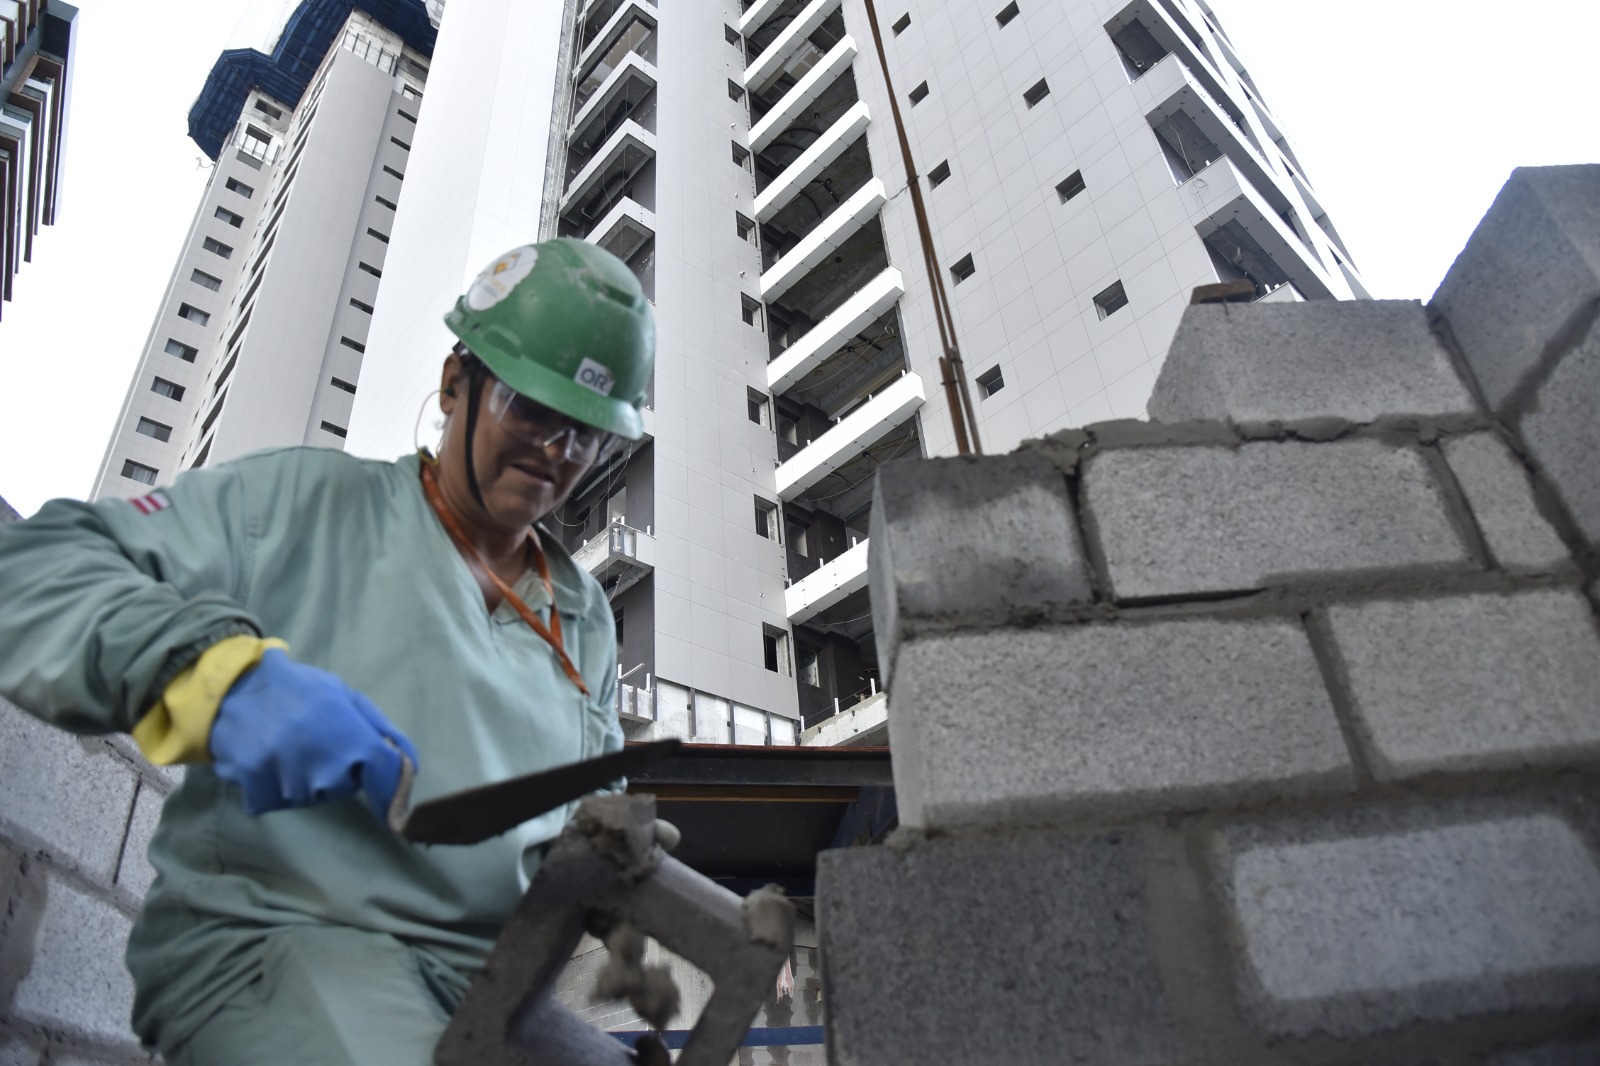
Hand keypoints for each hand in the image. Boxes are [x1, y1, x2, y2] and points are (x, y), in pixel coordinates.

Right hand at [210, 649, 417, 822]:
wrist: (229, 691)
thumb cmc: (296, 690)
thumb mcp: (344, 696)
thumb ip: (380, 730)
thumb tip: (409, 764)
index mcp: (346, 735)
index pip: (383, 773)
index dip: (392, 789)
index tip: (393, 806)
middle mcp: (319, 765)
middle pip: (344, 786)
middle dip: (338, 769)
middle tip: (316, 739)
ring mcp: (286, 782)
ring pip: (311, 796)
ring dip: (304, 778)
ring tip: (288, 744)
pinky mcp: (256, 793)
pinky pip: (278, 801)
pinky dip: (274, 785)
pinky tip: (267, 757)